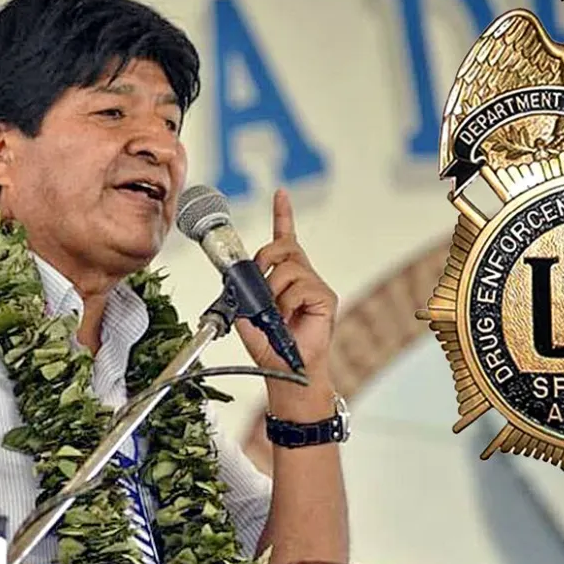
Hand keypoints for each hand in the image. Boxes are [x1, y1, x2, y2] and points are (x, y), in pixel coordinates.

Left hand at [235, 189, 338, 419]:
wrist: (287, 371)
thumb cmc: (271, 346)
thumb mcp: (247, 315)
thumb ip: (244, 293)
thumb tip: (238, 279)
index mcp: (285, 277)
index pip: (286, 239)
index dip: (283, 215)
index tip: (280, 193)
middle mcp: (303, 276)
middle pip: (283, 246)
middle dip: (265, 258)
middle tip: (260, 285)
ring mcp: (315, 286)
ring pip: (288, 267)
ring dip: (273, 290)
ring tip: (276, 313)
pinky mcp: (325, 297)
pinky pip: (300, 286)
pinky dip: (287, 302)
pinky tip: (289, 317)